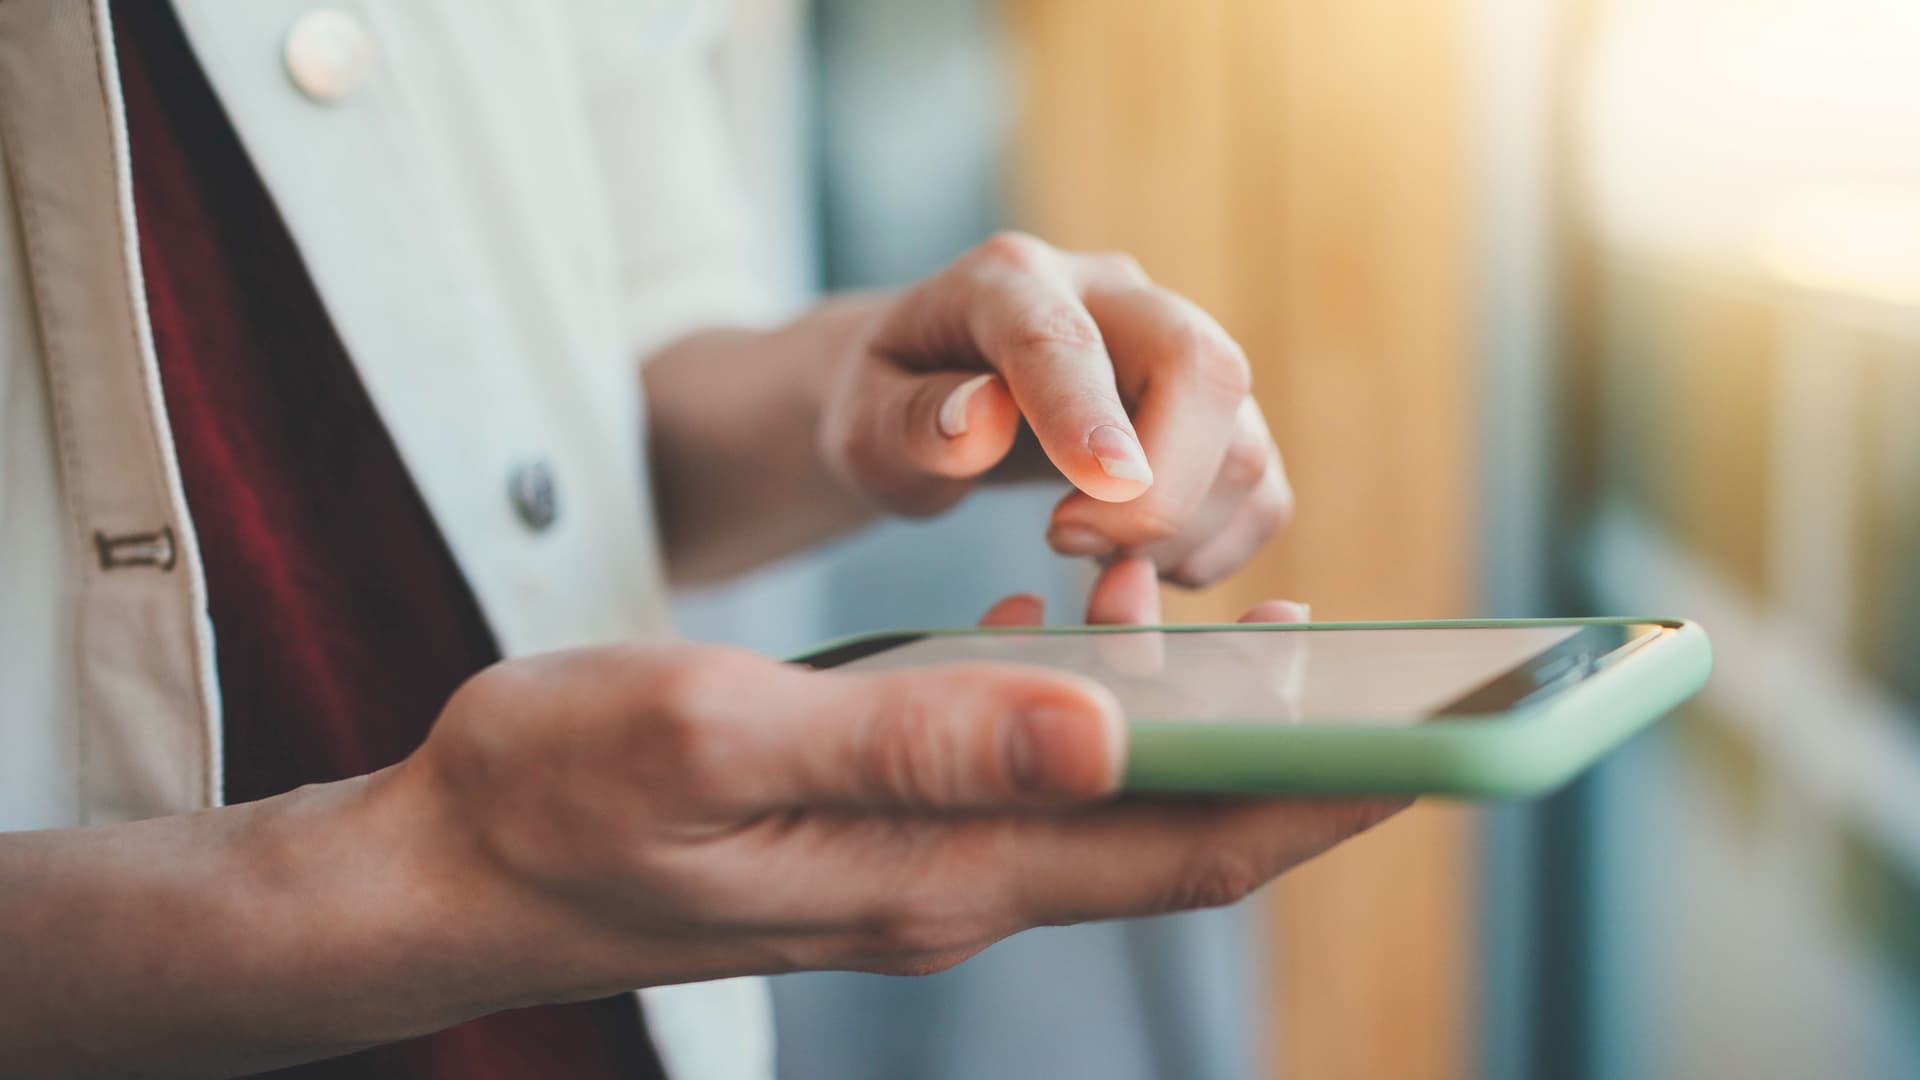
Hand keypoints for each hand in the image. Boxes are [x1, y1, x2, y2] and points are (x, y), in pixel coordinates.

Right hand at [383, 562, 1396, 1007]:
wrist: (451, 871)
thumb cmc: (559, 791)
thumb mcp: (722, 736)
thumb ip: (914, 734)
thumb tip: (1104, 725)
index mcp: (937, 869)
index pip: (1185, 850)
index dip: (1326, 795)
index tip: (1437, 734)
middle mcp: (948, 887)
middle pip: (1170, 837)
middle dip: (1288, 755)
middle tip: (1363, 652)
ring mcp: (911, 872)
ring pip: (1098, 804)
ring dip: (1174, 722)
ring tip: (1196, 608)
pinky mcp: (872, 839)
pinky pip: (1014, 785)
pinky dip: (1070, 713)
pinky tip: (1049, 633)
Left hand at [817, 232, 1291, 585]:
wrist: (926, 391)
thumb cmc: (892, 405)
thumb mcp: (864, 422)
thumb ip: (914, 421)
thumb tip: (982, 422)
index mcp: (1009, 280)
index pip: (1064, 336)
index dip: (1086, 413)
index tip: (1097, 495)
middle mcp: (1112, 296)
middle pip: (1202, 368)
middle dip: (1160, 486)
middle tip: (1067, 543)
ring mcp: (1175, 349)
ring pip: (1244, 444)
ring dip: (1177, 533)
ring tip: (1082, 553)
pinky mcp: (1214, 415)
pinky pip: (1260, 492)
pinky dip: (1211, 549)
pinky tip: (1131, 562)